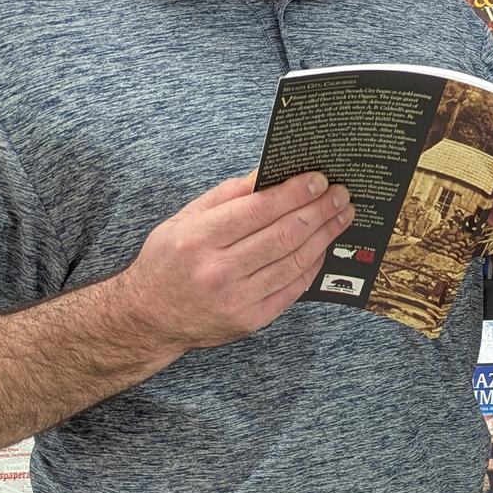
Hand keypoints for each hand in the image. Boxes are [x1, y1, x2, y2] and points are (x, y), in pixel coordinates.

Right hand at [118, 171, 353, 353]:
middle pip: (283, 235)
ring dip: (325, 235)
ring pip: (295, 262)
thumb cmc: (169, 261)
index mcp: (198, 239)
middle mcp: (218, 271)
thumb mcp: (185, 219)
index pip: (258, 210)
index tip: (319, 179)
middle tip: (341, 194)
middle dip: (319, 211)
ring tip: (342, 216)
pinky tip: (324, 245)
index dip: (294, 193)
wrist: (149, 318)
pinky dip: (313, 264)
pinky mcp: (252, 320)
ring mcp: (237, 299)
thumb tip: (269, 172)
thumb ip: (227, 195)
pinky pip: (293, 288)